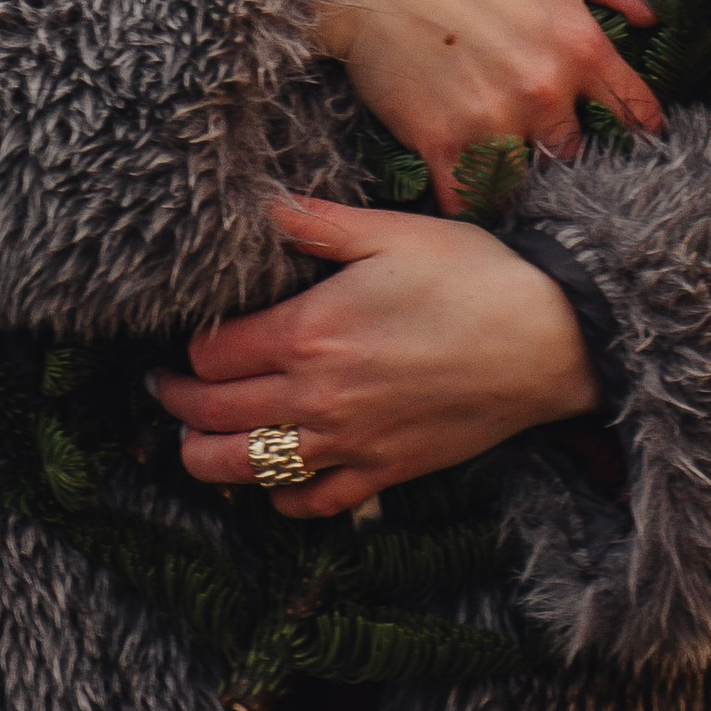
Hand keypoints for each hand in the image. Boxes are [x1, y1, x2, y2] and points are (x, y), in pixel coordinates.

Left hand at [154, 194, 598, 517]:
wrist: (548, 341)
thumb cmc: (473, 277)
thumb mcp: (391, 232)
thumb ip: (317, 222)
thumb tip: (262, 207)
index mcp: (309, 331)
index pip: (212, 356)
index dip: (187, 349)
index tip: (181, 341)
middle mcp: (317, 397)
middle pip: (214, 416)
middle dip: (177, 404)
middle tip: (162, 389)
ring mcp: (349, 442)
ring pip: (248, 471)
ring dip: (207, 460)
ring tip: (193, 443)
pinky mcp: (384, 473)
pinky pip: (314, 503)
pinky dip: (282, 500)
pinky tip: (274, 484)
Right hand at [309, 0, 660, 208]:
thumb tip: (653, 15)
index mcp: (577, 42)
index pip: (632, 105)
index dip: (639, 125)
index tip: (638, 141)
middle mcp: (544, 89)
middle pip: (577, 151)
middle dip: (569, 151)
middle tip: (556, 152)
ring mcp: (493, 121)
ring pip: (529, 178)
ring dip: (523, 177)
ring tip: (516, 177)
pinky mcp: (443, 144)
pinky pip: (470, 197)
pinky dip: (473, 199)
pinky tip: (472, 192)